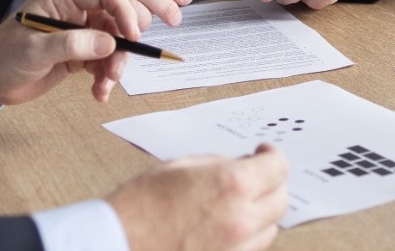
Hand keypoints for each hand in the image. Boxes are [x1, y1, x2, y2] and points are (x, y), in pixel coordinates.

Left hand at [0, 0, 140, 104]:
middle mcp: (77, 12)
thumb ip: (71, 44)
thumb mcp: (34, 49)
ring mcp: (81, 32)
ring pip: (115, 43)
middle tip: (115, 70)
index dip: (124, 11)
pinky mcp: (82, 53)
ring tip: (105, 85)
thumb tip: (110, 44)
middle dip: (121, 47)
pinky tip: (100, 91)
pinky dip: (106, 77)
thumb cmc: (3, 56)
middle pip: (116, 21)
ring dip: (114, 66)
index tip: (132, 35)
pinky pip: (105, 61)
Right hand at [107, 143, 288, 250]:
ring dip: (261, 214)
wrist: (113, 245)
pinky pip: (248, 250)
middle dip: (272, 185)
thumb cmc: (137, 207)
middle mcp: (241, 220)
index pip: (279, 167)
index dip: (273, 157)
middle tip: (256, 177)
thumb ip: (219, 164)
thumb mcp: (181, 166)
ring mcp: (234, 249)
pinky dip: (245, 238)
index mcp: (233, 185)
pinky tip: (227, 227)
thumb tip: (240, 165)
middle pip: (281, 200)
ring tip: (239, 204)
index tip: (265, 154)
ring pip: (269, 229)